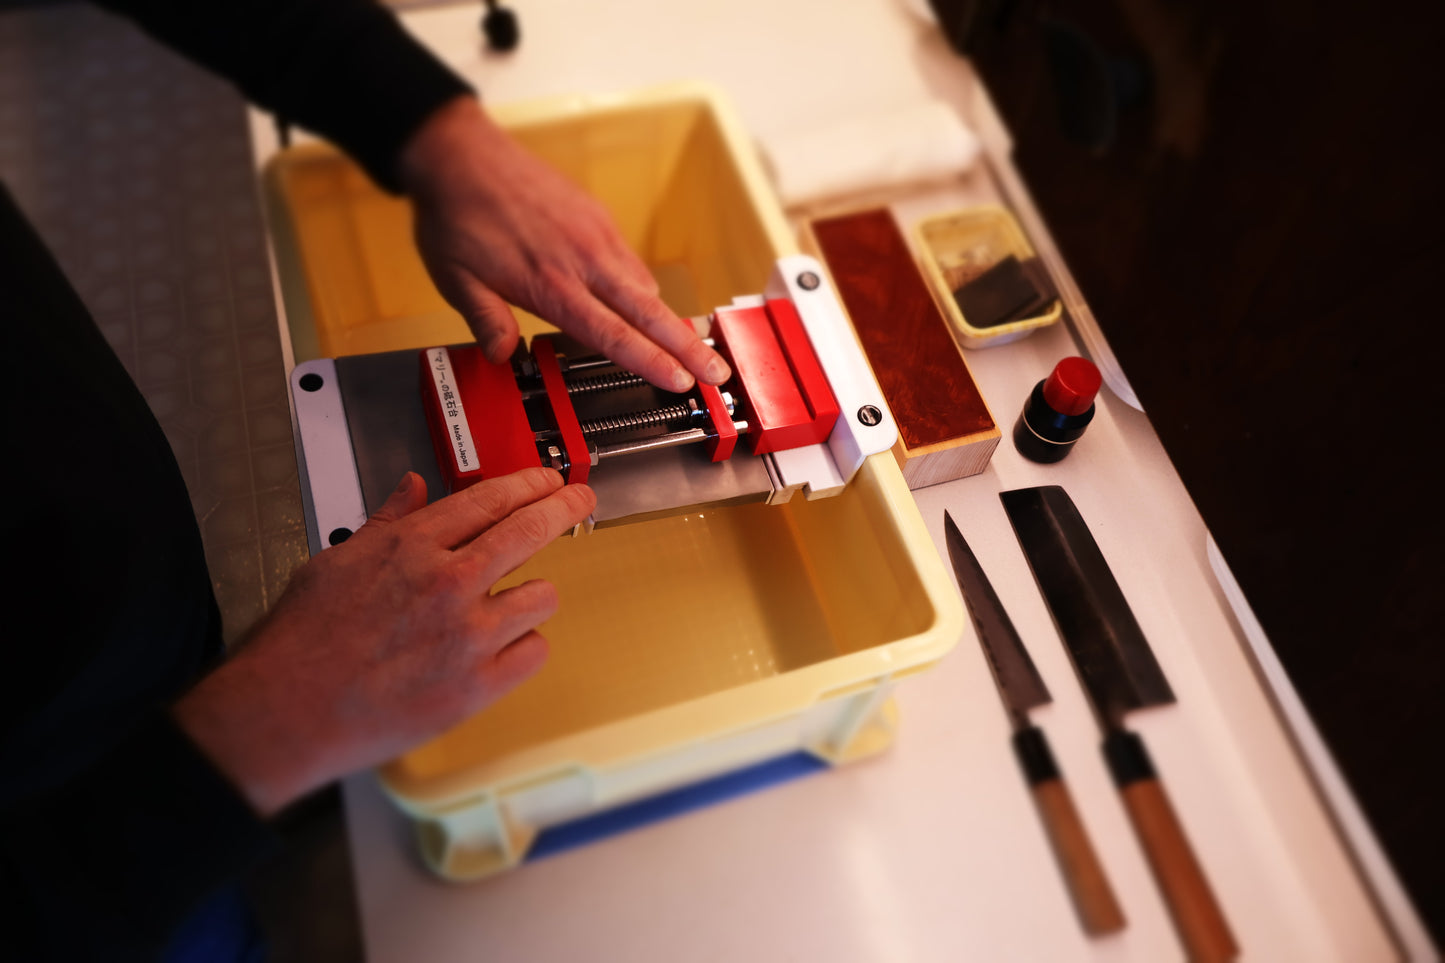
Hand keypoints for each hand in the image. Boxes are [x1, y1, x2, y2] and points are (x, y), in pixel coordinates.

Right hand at [172, 469, 594, 816]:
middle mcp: (447, 583)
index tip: (546, 480)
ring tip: (517, 599)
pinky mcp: (477, 686)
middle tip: (577, 500)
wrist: (285, 711)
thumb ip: (385, 523)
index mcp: (412, 547)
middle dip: (564, 507)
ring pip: (542, 595)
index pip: (489, 499)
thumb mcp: (336, 560)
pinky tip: (504, 645)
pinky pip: (534, 652)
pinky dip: (525, 646)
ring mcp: (467, 635)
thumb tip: (413, 489)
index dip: (527, 484)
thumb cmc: (302, 641)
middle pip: (530, 530)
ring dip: (534, 592)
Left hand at [398, 96, 730, 392]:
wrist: (462, 154)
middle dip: (688, 346)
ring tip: (691, 345)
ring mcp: (595, 236)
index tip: (680, 380)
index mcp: (551, 285)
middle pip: (650, 312)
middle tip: (717, 371)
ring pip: (646, 286)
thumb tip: (503, 356)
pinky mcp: (597, 217)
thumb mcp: (456, 281)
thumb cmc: (457, 217)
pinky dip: (642, 288)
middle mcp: (583, 261)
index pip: (613, 334)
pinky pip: (630, 261)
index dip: (650, 361)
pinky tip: (642, 303)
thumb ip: (486, 321)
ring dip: (669, 319)